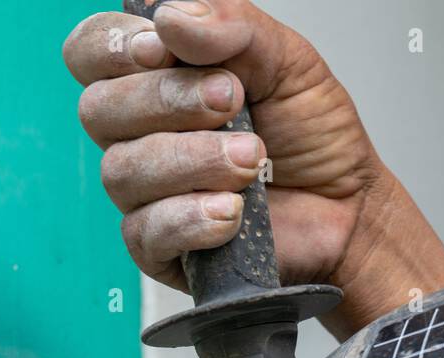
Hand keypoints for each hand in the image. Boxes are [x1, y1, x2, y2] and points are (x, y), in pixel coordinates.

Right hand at [63, 0, 443, 336]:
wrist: (350, 210)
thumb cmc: (313, 137)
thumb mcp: (288, 61)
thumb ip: (232, 26)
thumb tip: (170, 17)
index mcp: (156, 79)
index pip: (94, 51)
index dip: (114, 47)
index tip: (161, 50)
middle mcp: (139, 134)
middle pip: (99, 109)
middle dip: (168, 102)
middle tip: (232, 103)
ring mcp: (144, 195)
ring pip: (123, 171)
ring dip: (193, 160)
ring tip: (252, 161)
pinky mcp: (159, 249)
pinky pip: (146, 232)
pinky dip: (191, 217)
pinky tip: (231, 212)